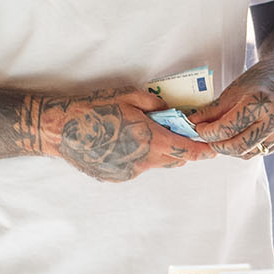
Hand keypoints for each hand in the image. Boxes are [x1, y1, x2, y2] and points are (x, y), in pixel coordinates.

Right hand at [39, 87, 215, 182]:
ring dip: (158, 152)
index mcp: (150, 140)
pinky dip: (138, 157)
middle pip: (174, 159)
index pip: (188, 151)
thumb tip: (172, 111)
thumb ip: (156, 105)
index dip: (204, 151)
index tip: (214, 149)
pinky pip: (137, 168)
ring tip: (142, 134)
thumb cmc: (93, 108)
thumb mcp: (129, 96)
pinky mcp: (115, 177)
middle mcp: (142, 161)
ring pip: (155, 164)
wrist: (59, 128)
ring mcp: (128, 172)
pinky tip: (122, 143)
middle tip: (177, 132)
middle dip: (181, 148)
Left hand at [191, 58, 273, 159]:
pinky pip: (261, 151)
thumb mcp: (237, 87)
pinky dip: (247, 148)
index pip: (227, 127)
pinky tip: (240, 137)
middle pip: (238, 146)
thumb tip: (192, 123)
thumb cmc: (264, 78)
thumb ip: (215, 109)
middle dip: (218, 146)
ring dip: (231, 149)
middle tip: (208, 138)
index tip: (199, 128)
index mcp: (262, 101)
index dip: (208, 132)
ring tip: (223, 138)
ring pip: (249, 153)